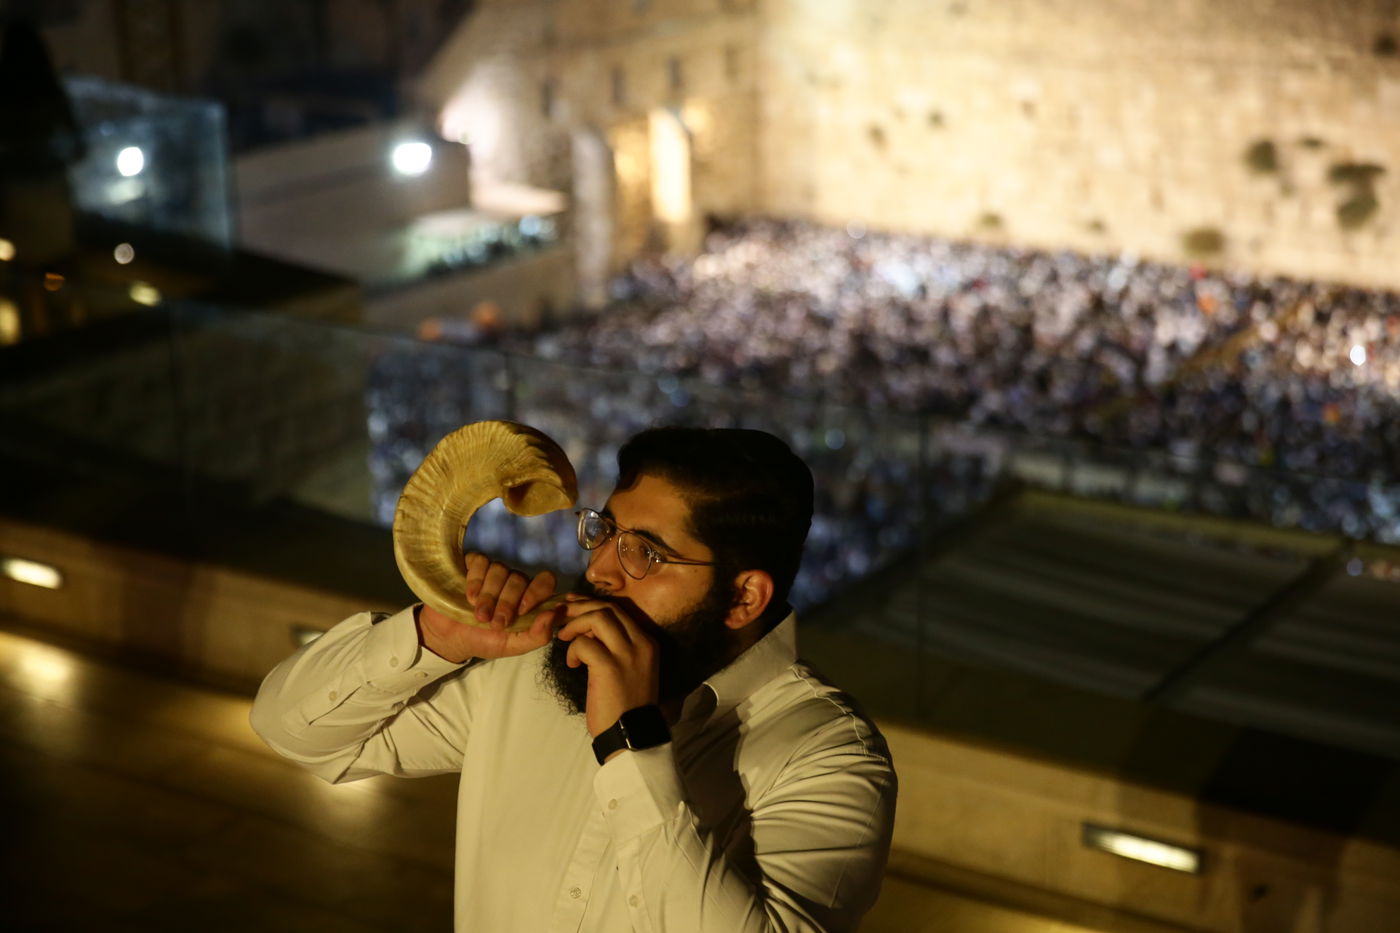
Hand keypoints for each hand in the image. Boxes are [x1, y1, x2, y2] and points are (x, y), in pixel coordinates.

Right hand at [415, 553, 559, 663]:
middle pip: (519, 578)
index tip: (522, 610)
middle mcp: (513, 583)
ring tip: (479, 615)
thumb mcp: (513, 645)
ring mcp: (493, 573)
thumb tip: (554, 613)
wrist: (450, 639)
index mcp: (528, 599)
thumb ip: (538, 635)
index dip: (537, 591)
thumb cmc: (484, 641)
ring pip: (500, 569)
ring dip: (489, 595)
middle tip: (495, 623)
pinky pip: (480, 561)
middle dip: (506, 602)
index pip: (545, 581)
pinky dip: (476, 579)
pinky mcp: (472, 566)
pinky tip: (469, 597)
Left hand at [556, 595, 659, 737]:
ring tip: (564, 638)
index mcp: (647, 642)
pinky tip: (572, 665)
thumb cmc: (626, 705)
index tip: (574, 606)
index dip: (592, 604)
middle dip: (580, 608)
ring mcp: (626, 654)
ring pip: (597, 618)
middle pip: (607, 608)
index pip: (619, 610)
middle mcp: (641, 643)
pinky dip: (572, 650)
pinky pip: (583, 643)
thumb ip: (615, 646)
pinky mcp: (609, 666)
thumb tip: (588, 628)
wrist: (631, 735)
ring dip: (575, 624)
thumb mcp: (628, 669)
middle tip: (561, 616)